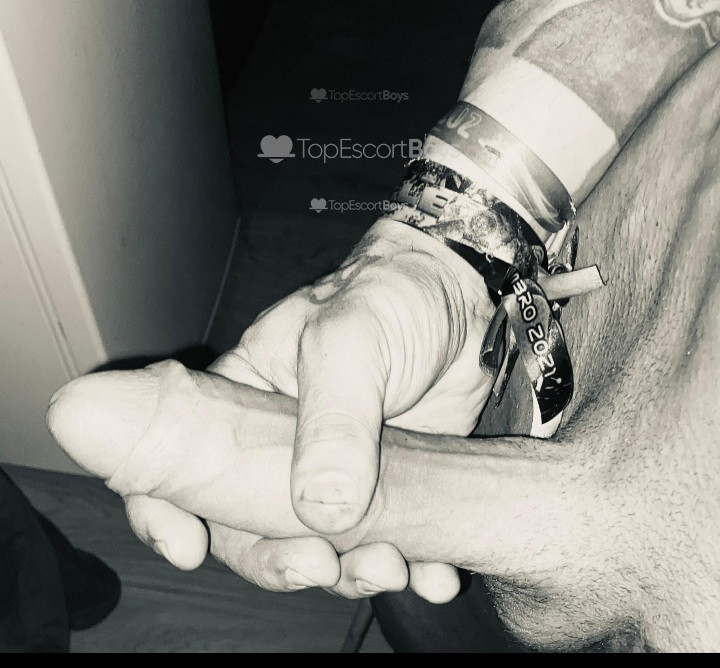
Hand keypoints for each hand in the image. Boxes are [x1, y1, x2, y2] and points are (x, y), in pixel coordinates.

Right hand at [111, 218, 497, 600]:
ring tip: (393, 567)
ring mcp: (335, 474)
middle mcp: (278, 446)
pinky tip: (437, 575)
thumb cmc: (392, 293)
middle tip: (319, 566)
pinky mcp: (389, 490)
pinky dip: (413, 568)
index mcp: (244, 399)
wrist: (468, 295)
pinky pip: (389, 544)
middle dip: (275, 557)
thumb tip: (321, 511)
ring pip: (319, 546)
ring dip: (349, 573)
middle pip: (247, 525)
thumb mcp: (351, 339)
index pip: (178, 459)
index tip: (187, 547)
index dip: (163, 508)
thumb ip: (333, 419)